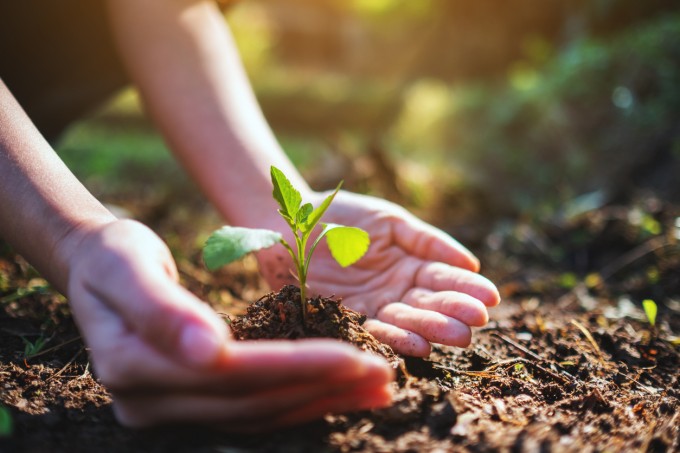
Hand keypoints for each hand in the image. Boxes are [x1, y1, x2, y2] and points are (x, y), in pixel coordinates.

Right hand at [65, 220, 392, 429]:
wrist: (96, 269)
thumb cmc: (113, 257)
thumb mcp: (127, 265)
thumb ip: (161, 308)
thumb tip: (211, 351)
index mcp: (133, 366)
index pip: (232, 373)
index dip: (297, 367)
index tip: (355, 356)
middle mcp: (150, 402)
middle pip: (253, 401)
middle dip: (322, 388)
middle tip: (383, 375)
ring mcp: (170, 409)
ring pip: (259, 413)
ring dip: (321, 401)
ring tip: (376, 387)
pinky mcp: (192, 404)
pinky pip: (254, 409)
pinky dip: (300, 400)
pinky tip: (339, 389)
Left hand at [259, 192, 499, 356]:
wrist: (292, 221)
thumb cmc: (343, 214)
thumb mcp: (390, 221)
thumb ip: (428, 241)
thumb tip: (473, 262)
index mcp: (411, 264)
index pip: (444, 278)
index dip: (467, 288)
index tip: (490, 298)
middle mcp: (397, 289)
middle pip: (431, 304)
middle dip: (454, 313)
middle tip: (476, 321)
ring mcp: (374, 305)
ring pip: (409, 322)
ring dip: (433, 330)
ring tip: (457, 335)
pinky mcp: (347, 318)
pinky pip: (374, 331)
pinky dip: (396, 339)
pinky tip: (419, 346)